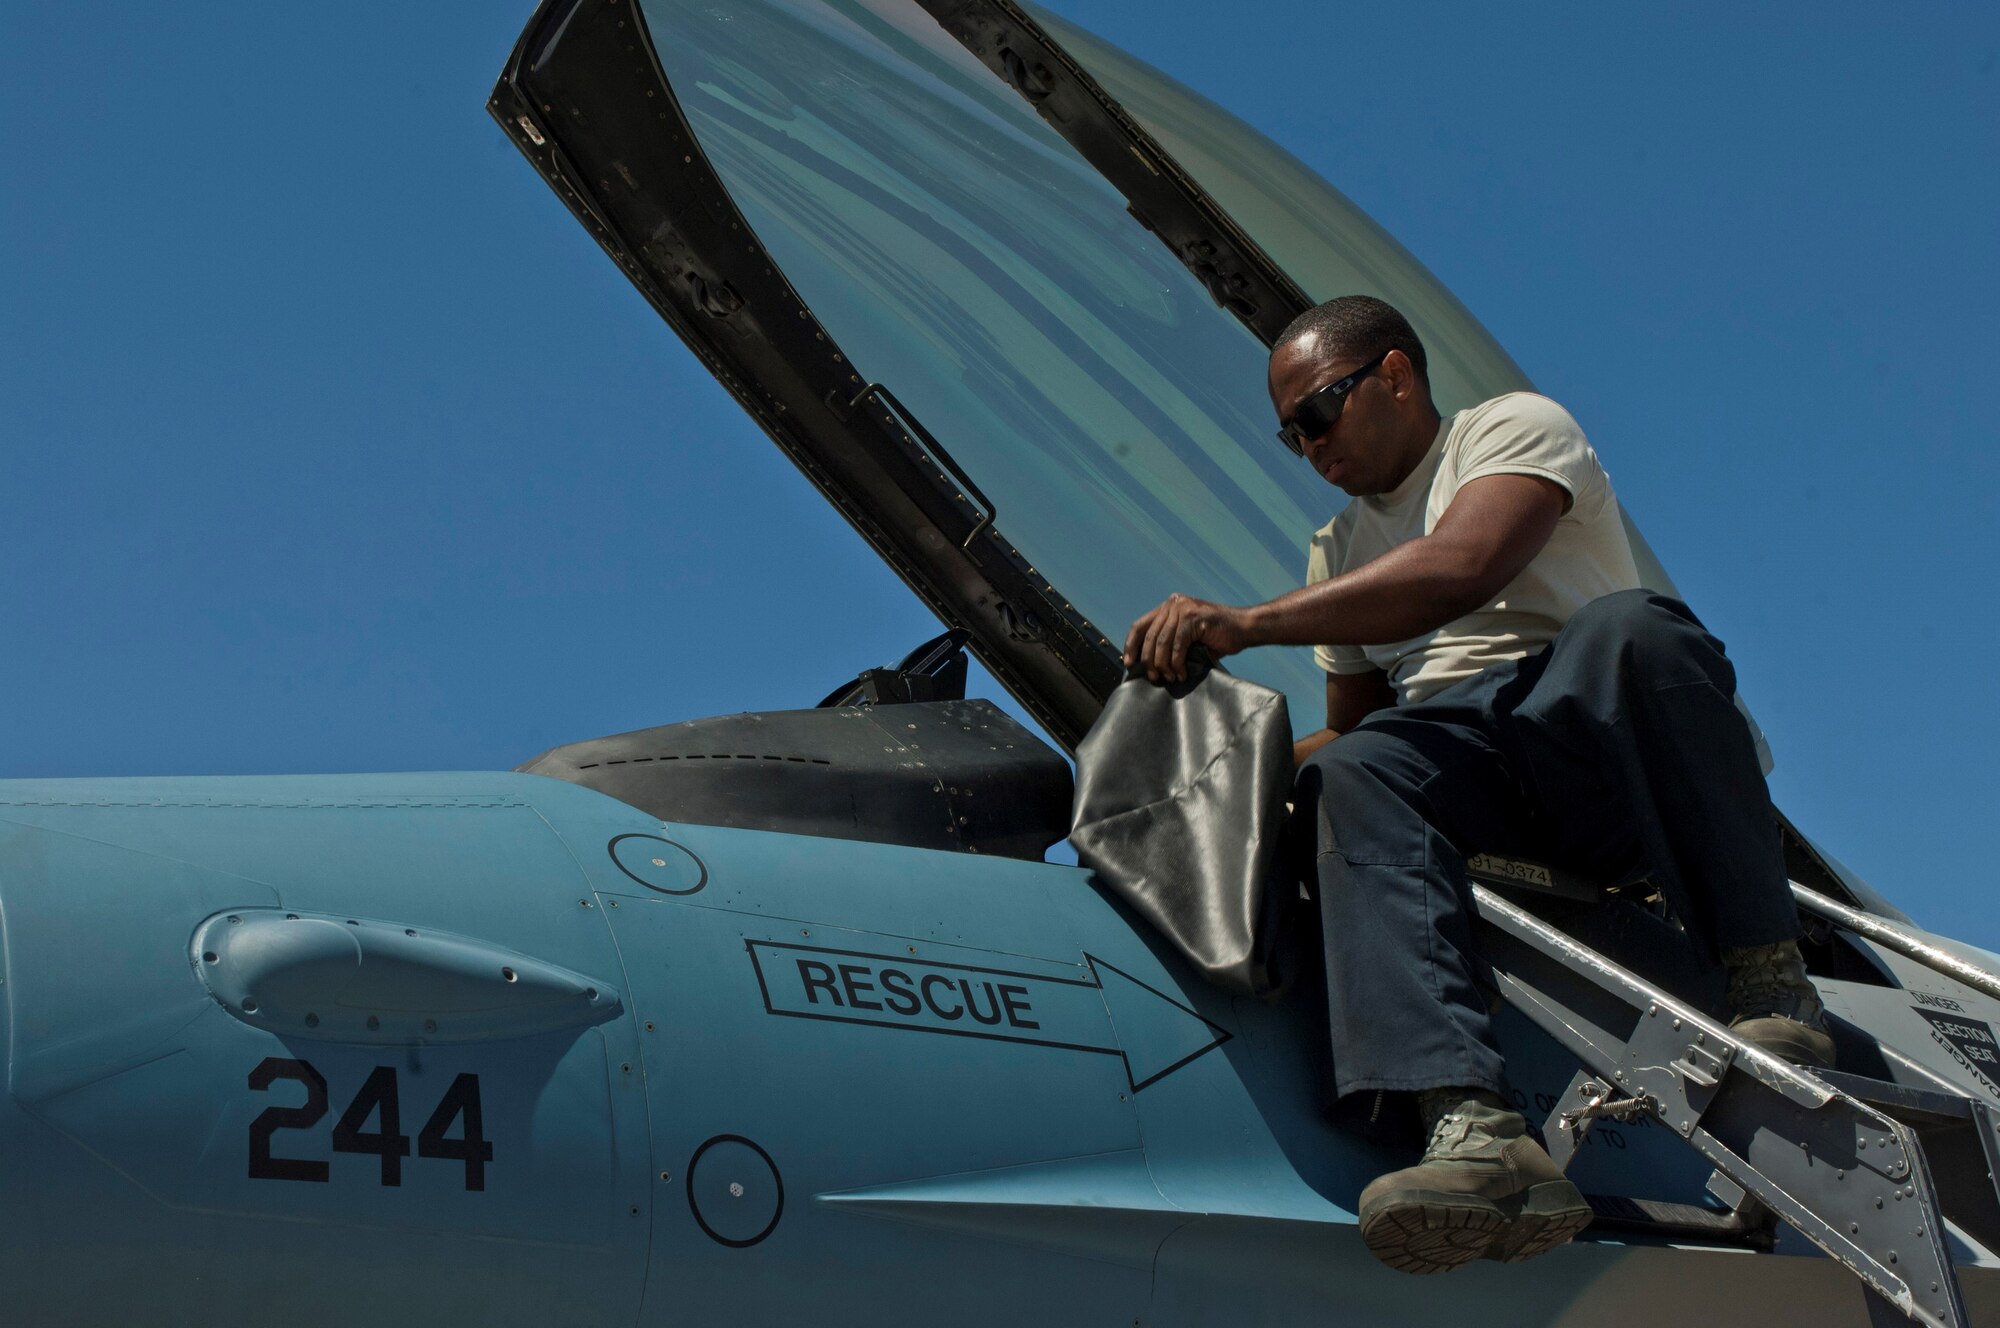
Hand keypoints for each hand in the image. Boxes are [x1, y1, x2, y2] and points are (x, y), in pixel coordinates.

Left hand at [1123, 593, 1251, 681]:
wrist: (1244, 628)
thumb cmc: (1217, 637)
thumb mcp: (1187, 638)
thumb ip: (1168, 643)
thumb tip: (1147, 665)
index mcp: (1168, 607)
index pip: (1140, 625)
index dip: (1131, 645)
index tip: (1128, 663)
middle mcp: (1173, 604)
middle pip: (1149, 636)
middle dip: (1149, 661)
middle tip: (1154, 677)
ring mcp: (1183, 608)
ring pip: (1162, 642)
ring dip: (1164, 665)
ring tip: (1171, 678)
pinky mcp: (1194, 617)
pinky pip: (1177, 645)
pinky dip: (1177, 663)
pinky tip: (1182, 673)